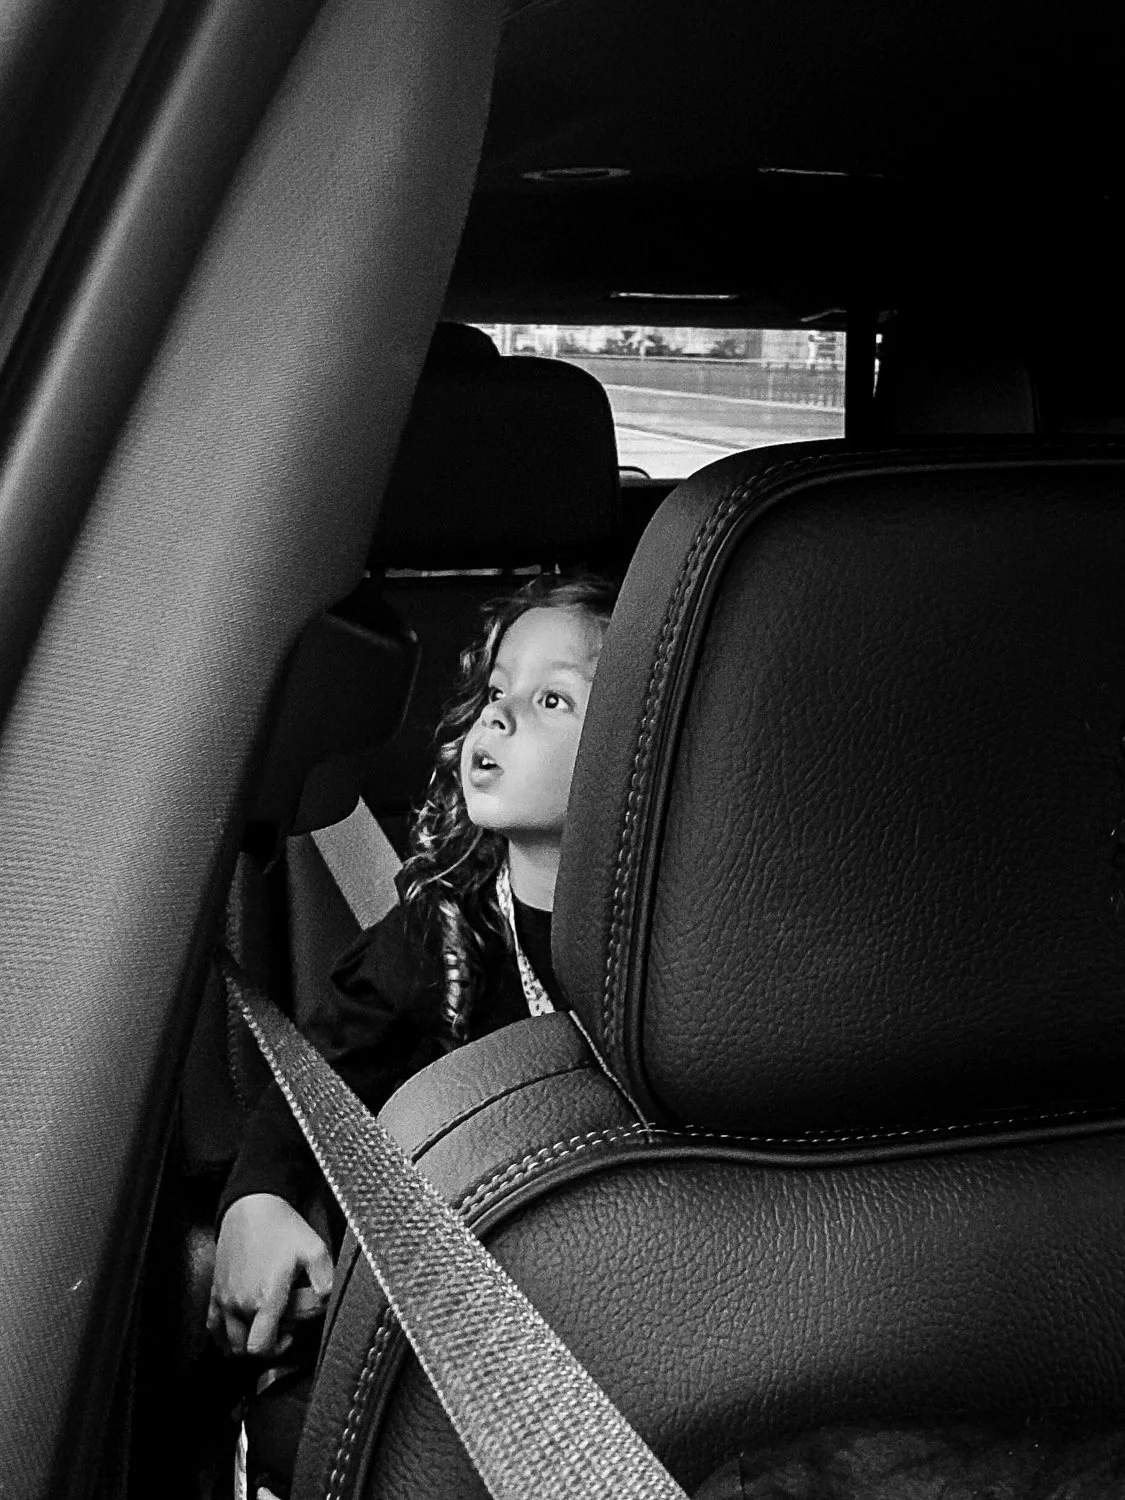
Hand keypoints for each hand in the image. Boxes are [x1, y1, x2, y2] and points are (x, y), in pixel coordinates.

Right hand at [207, 1193, 333, 1359]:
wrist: (251, 1207)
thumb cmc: (280, 1226)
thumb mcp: (314, 1247)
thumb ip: (326, 1278)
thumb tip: (328, 1299)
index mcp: (265, 1297)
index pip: (262, 1346)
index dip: (278, 1348)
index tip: (290, 1334)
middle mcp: (241, 1302)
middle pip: (246, 1347)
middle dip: (266, 1342)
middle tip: (280, 1323)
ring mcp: (225, 1298)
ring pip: (228, 1341)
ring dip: (245, 1340)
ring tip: (262, 1323)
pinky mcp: (216, 1291)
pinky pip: (212, 1326)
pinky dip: (223, 1335)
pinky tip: (236, 1331)